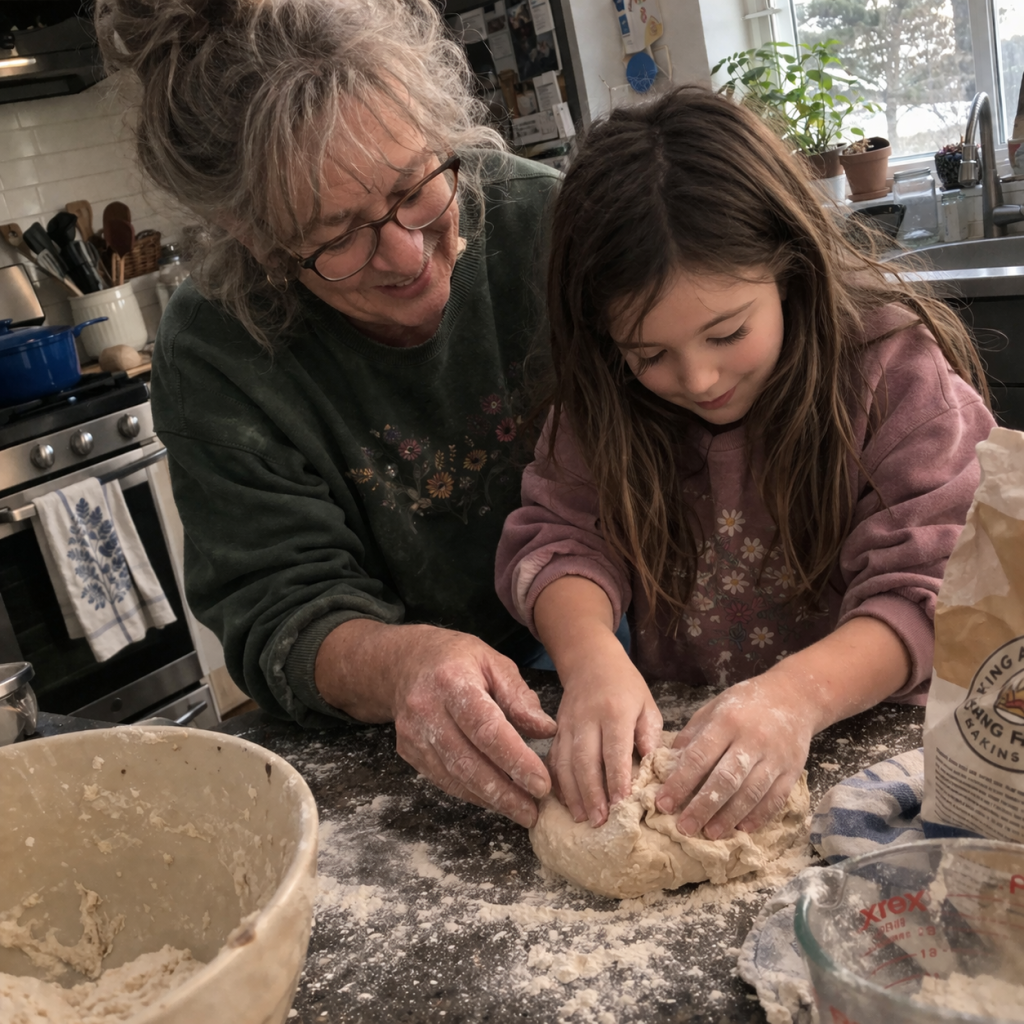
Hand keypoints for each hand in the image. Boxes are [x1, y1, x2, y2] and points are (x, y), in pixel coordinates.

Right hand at [388, 625, 556, 827]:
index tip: (541, 783)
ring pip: (453, 776)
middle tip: (533, 811)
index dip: (515, 760)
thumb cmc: (457, 660)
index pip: (486, 728)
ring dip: (489, 799)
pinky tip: (494, 799)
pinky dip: (470, 793)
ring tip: (520, 810)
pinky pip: (443, 779)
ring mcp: (412, 733)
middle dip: (504, 791)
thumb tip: (546, 730)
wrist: (405, 663)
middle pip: (468, 760)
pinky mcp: (408, 751)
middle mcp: (426, 709)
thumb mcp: (494, 663)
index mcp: (452, 681)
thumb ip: (519, 697)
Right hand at [548, 642, 662, 827]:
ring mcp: (568, 725)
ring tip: (582, 818)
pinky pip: (553, 759)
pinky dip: (557, 782)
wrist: (590, 660)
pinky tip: (565, 802)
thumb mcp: (647, 704)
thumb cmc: (625, 685)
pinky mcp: (557, 731)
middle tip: (600, 821)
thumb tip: (652, 767)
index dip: (617, 779)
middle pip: (585, 760)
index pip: (615, 750)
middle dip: (592, 793)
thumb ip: (650, 735)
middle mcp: (587, 719)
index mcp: (614, 712)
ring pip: (565, 763)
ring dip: (573, 794)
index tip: (622, 804)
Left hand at [654, 672, 812, 838]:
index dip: (680, 783)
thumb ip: (693, 735)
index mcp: (727, 722)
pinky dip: (758, 816)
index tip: (663, 804)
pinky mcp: (792, 771)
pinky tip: (741, 828)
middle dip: (702, 806)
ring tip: (709, 833)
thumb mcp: (714, 708)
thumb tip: (669, 764)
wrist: (794, 696)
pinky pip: (775, 798)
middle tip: (684, 828)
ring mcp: (775, 757)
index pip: (699, 757)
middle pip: (725, 780)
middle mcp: (752, 740)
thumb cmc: (746, 703)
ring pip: (750, 793)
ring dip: (728, 817)